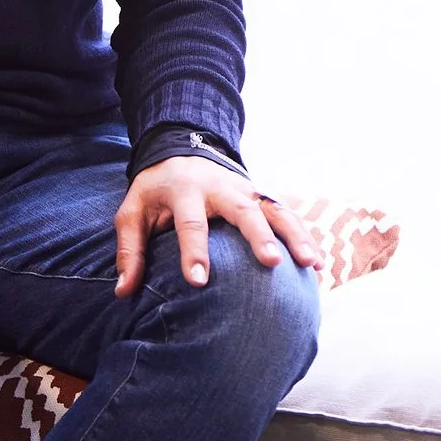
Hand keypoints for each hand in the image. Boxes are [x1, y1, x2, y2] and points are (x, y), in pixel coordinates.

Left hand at [113, 155, 321, 296]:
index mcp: (186, 191)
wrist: (184, 149)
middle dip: (258, 237)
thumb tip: (123, 291)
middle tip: (271, 263)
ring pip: (275, 210)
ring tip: (309, 263)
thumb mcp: (132, 212)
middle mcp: (221, 189)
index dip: (194, 251)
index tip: (198, 281)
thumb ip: (130, 250)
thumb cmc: (156, 190)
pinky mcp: (262, 197)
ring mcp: (247, 191)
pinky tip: (316, 263)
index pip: (190, 222)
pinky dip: (304, 236)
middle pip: (243, 211)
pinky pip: (287, 215)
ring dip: (294, 235)